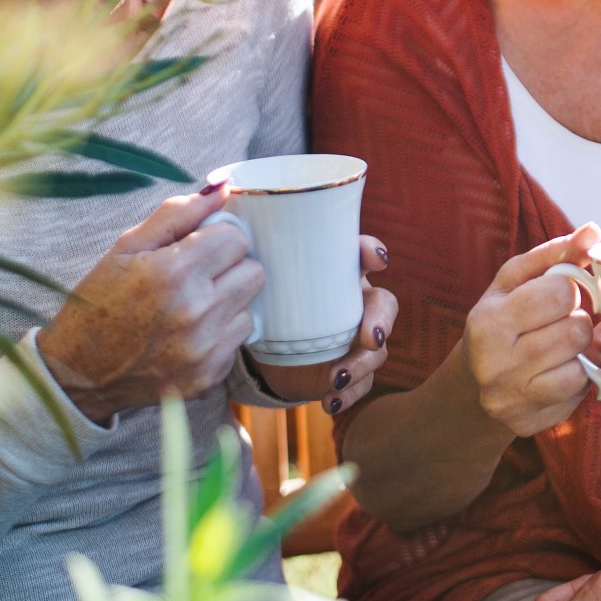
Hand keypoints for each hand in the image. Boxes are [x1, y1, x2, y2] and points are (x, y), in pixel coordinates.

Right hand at [37, 184, 262, 423]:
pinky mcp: (210, 376)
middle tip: (195, 276)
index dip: (216, 238)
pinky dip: (220, 332)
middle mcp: (196, 313)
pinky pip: (239, 339)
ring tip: (190, 306)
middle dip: (229, 267)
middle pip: (254, 270)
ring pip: (251, 305)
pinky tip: (187, 333)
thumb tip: (224, 187)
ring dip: (228, 301)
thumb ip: (178, 213)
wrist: (77, 373)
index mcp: (173, 273)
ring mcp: (205, 349)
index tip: (195, 248)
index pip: (236, 238)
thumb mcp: (127, 247)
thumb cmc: (99, 302)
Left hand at [246, 234, 396, 414]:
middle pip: (384, 305)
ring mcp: (353, 340)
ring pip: (377, 349)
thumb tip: (216, 199)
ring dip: (362, 364)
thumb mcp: (253, 279)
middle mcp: (352, 304)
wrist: (260, 351)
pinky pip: (362, 384)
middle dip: (381, 320)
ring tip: (337, 377)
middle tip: (368, 336)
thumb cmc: (263, 303)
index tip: (374, 259)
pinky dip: (349, 394)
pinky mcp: (347, 370)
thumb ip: (242, 250)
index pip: (363, 255)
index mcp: (336, 274)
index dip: (372, 252)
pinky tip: (330, 400)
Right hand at [462, 225, 600, 438]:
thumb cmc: (501, 321)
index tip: (560, 295)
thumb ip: (553, 254)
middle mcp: (495, 364)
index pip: (561, 293)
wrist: (470, 386)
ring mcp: (512, 398)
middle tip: (562, 323)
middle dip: (577, 322)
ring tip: (562, 347)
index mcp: (488, 321)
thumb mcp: (514, 282)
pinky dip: (578, 380)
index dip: (570, 290)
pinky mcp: (529, 424)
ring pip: (581, 366)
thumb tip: (592, 231)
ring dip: (580, 352)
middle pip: (575, 331)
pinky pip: (578, 395)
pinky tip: (560, 371)